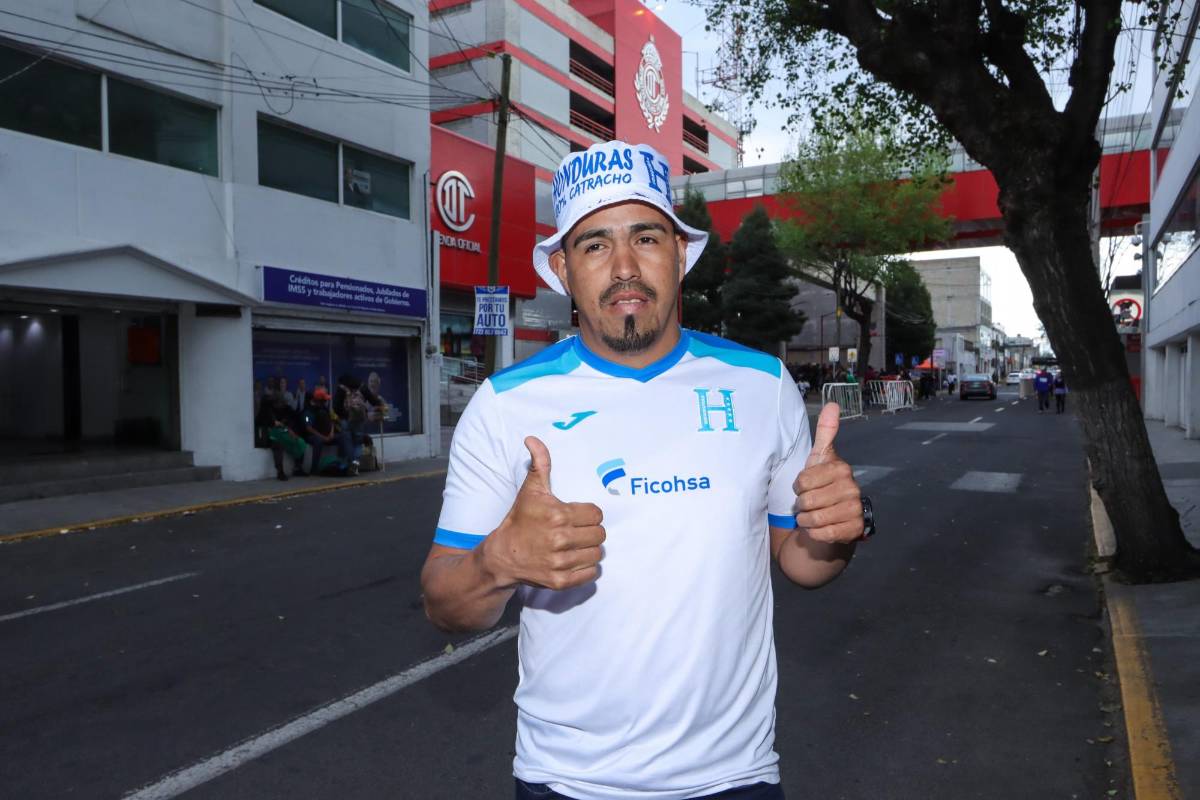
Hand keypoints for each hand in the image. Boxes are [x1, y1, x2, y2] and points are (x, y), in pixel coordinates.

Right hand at [481, 437, 605, 590]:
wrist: (502, 555)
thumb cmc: (520, 520)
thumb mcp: (530, 490)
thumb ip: (539, 464)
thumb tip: (533, 439)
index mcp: (558, 515)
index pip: (596, 514)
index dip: (589, 514)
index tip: (577, 516)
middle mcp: (560, 539)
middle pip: (599, 534)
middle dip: (591, 531)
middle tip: (578, 530)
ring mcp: (560, 562)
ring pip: (597, 553)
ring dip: (590, 549)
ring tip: (576, 545)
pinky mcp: (560, 581)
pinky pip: (591, 573)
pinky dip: (587, 568)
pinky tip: (575, 559)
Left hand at [791, 403, 864, 542]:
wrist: (833, 518)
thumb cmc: (822, 485)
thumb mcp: (819, 458)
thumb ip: (825, 433)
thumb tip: (832, 404)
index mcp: (842, 469)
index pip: (803, 481)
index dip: (798, 486)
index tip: (806, 486)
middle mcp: (852, 489)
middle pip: (807, 501)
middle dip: (801, 505)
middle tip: (809, 503)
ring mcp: (854, 511)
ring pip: (813, 519)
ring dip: (806, 520)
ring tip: (812, 516)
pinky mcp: (853, 531)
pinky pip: (822, 534)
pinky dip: (814, 534)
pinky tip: (820, 528)